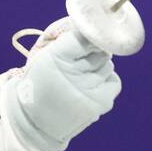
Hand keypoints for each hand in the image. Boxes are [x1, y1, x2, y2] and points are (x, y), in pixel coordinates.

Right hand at [4, 19, 120, 150]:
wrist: (37, 122)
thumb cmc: (42, 83)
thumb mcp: (44, 57)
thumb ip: (66, 39)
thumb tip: (91, 28)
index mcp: (55, 58)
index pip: (83, 36)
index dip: (87, 35)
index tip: (86, 37)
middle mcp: (73, 73)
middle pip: (99, 50)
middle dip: (92, 52)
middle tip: (81, 61)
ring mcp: (89, 89)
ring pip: (107, 64)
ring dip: (98, 67)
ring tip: (83, 76)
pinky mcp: (101, 102)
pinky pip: (114, 81)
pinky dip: (105, 81)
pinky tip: (91, 86)